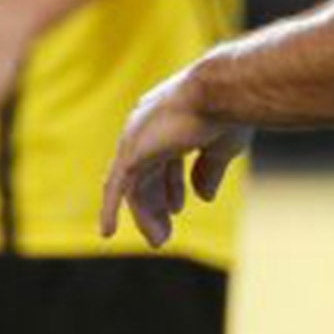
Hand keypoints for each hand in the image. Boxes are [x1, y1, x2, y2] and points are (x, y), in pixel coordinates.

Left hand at [100, 67, 251, 246]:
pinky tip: (106, 232)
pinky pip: (117, 187)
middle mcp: (148, 126)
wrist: (219, 93)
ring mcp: (137, 138)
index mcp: (169, 119)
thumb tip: (204, 197)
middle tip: (163, 233)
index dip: (171, 183)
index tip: (178, 208)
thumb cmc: (227, 111)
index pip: (163, 157)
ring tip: (159, 241)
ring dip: (146, 214)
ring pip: (135, 184)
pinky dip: (110, 208)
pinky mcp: (131, 152)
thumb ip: (209, 170)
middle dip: (156, 202)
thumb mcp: (221, 146)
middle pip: (147, 172)